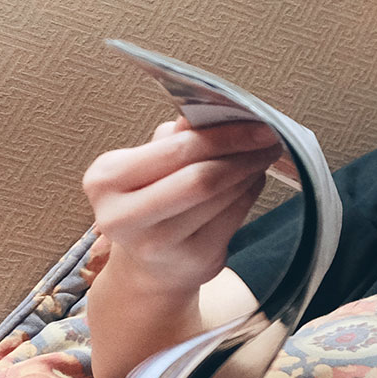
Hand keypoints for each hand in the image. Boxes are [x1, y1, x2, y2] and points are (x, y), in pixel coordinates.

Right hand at [81, 118, 279, 300]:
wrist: (151, 266)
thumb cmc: (151, 203)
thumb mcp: (149, 166)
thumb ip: (177, 139)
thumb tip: (213, 112)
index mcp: (106, 179)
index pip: (176, 150)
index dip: (222, 135)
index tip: (257, 121)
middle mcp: (123, 215)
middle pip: (200, 178)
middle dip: (242, 153)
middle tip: (270, 138)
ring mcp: (157, 243)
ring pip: (220, 196)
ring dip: (250, 171)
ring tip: (263, 155)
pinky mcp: (192, 259)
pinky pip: (234, 216)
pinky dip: (250, 193)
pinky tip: (254, 180)